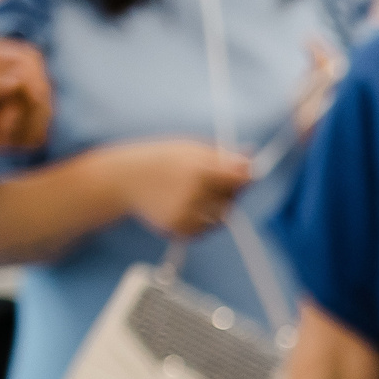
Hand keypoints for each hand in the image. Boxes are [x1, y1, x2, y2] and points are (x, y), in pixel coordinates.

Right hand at [106, 139, 251, 239]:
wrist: (126, 179)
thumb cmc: (162, 159)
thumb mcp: (191, 149)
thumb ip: (223, 156)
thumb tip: (253, 159)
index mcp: (199, 169)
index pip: (240, 179)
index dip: (246, 178)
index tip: (246, 176)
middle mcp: (194, 194)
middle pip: (232, 199)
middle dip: (229, 191)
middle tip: (211, 181)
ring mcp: (186, 214)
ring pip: (221, 218)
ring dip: (217, 208)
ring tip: (195, 193)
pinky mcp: (179, 229)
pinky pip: (205, 230)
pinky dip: (202, 220)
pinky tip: (185, 205)